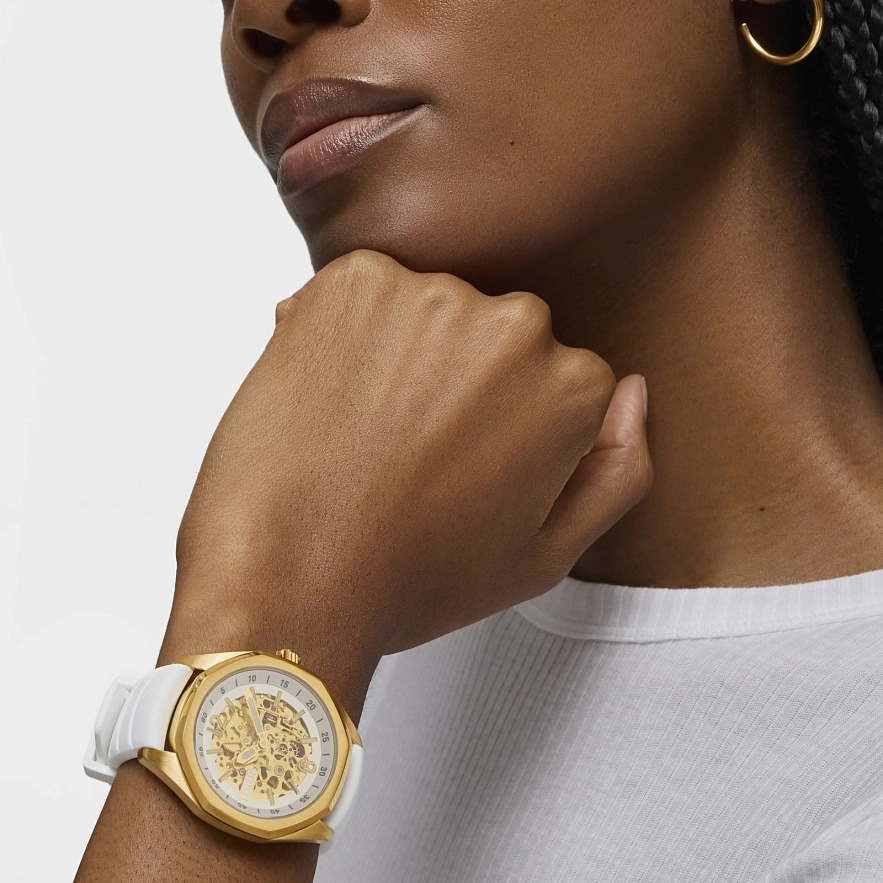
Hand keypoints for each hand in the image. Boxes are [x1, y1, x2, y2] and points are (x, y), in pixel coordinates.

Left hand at [165, 250, 651, 686]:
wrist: (289, 578)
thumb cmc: (410, 577)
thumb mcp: (544, 555)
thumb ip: (616, 470)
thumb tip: (633, 391)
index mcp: (571, 386)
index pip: (551, 377)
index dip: (499, 426)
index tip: (459, 465)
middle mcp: (514, 326)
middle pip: (494, 336)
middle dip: (457, 380)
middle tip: (407, 451)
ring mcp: (432, 296)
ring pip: (428, 310)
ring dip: (400, 352)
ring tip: (363, 430)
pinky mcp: (354, 282)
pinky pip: (362, 292)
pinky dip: (343, 330)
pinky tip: (328, 395)